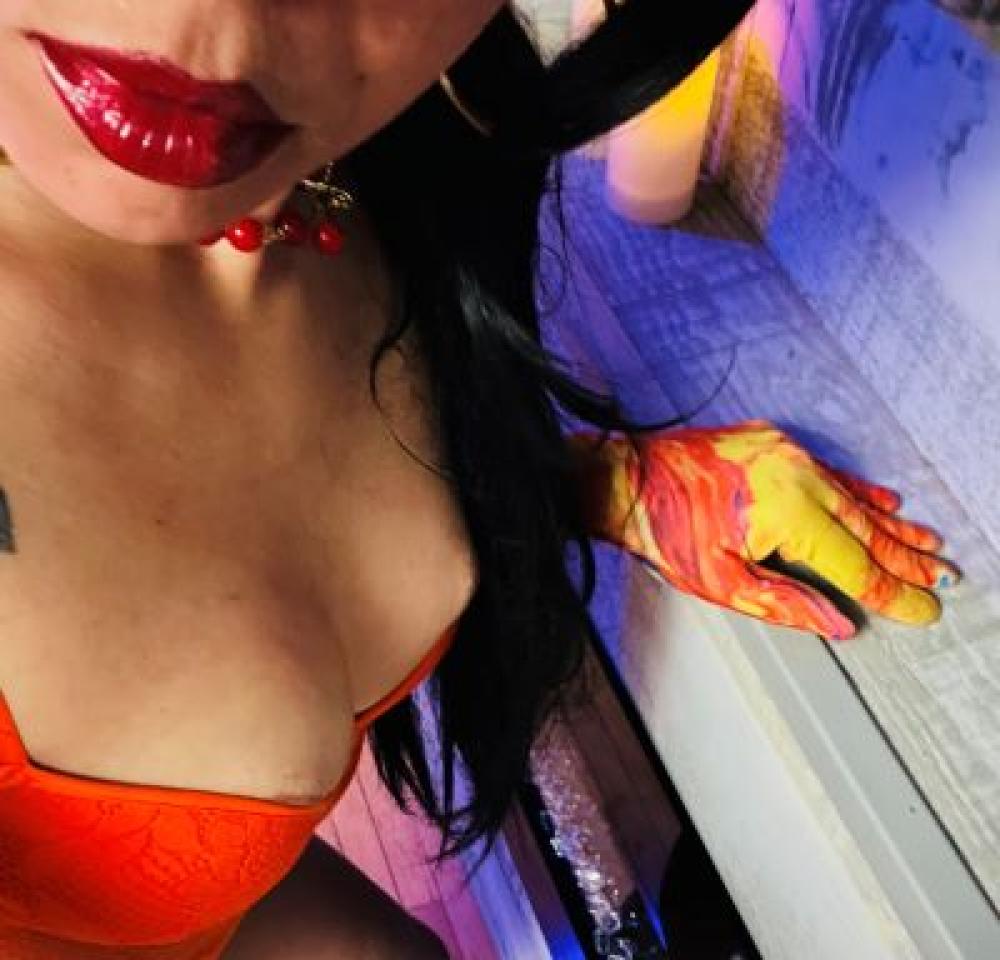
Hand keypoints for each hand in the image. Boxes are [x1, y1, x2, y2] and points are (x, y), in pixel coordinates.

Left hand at [568, 419, 960, 641]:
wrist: (626, 477)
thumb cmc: (665, 530)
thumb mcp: (722, 582)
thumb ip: (787, 604)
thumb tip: (840, 623)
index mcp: (788, 513)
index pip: (856, 564)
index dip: (893, 592)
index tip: (925, 609)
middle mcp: (796, 475)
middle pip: (867, 528)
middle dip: (908, 558)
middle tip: (944, 577)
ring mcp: (785, 452)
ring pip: (854, 497)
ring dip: (892, 524)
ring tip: (928, 544)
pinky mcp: (772, 441)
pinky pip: (828, 471)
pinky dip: (858, 491)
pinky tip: (884, 500)